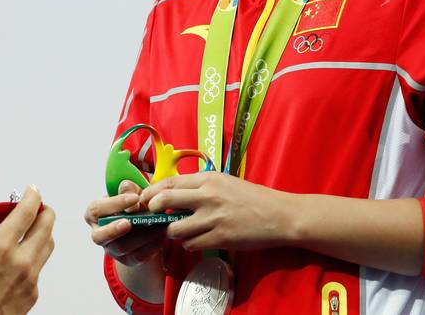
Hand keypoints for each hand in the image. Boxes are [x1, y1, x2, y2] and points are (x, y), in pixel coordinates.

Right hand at [0, 186, 55, 314]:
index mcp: (0, 248)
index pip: (27, 212)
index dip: (32, 196)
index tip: (32, 190)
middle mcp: (21, 261)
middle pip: (46, 226)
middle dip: (44, 210)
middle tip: (36, 206)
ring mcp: (30, 278)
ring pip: (48, 246)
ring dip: (43, 232)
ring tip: (30, 230)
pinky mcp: (33, 293)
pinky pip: (40, 267)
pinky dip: (34, 256)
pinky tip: (18, 258)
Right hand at [84, 179, 164, 265]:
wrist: (143, 225)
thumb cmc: (133, 204)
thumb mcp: (132, 192)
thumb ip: (129, 189)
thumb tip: (128, 190)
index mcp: (94, 214)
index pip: (96, 209)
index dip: (114, 204)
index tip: (135, 198)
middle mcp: (99, 233)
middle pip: (99, 236)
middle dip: (113, 230)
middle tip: (129, 223)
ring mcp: (111, 249)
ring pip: (121, 248)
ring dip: (140, 236)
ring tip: (157, 224)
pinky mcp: (127, 260)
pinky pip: (137, 256)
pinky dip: (151, 245)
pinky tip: (162, 234)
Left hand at [139, 171, 293, 251]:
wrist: (279, 215)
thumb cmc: (251, 198)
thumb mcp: (224, 182)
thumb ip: (199, 186)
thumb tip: (172, 192)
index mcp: (208, 179)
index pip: (168, 182)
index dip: (151, 192)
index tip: (144, 199)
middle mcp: (208, 196)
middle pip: (164, 200)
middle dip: (152, 210)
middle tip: (152, 216)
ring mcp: (213, 218)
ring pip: (175, 228)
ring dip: (172, 232)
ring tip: (179, 231)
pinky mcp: (221, 238)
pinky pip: (191, 244)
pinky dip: (189, 244)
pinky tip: (195, 241)